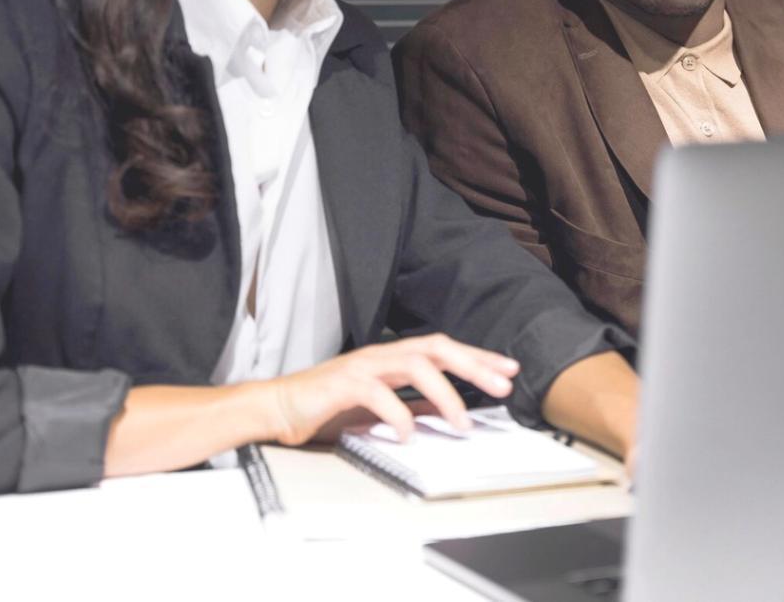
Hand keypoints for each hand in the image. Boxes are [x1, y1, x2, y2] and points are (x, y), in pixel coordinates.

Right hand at [261, 333, 518, 446]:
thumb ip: (409, 403)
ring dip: (445, 394)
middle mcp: (381, 354)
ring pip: (416, 365)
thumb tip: (444, 410)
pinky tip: (410, 435)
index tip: (507, 370)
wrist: (276, 407)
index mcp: (391, 358)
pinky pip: (380, 395)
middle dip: (474, 364)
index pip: (443, 349)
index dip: (478, 357)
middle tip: (503, 384)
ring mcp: (362, 365)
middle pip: (437, 347)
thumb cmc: (325, 406)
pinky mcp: (343, 384)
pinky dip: (399, 416)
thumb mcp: (378, 406)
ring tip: (462, 422)